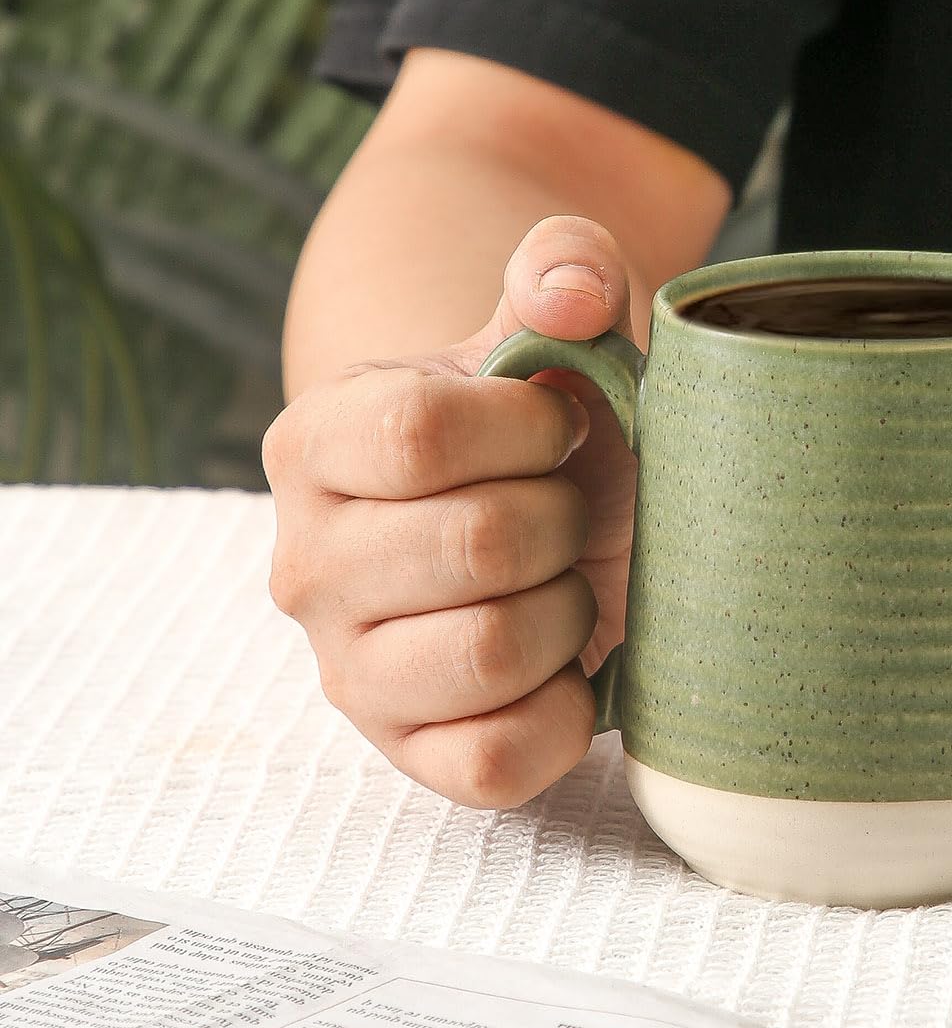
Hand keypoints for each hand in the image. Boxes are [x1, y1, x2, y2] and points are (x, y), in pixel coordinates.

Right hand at [263, 216, 638, 807]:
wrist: (548, 519)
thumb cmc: (547, 425)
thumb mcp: (556, 333)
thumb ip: (566, 268)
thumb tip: (570, 291)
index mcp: (316, 442)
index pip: (419, 436)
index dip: (527, 426)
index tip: (559, 422)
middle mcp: (305, 564)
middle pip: (476, 544)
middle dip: (563, 516)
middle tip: (565, 506)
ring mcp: (349, 672)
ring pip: (489, 653)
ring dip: (568, 608)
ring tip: (561, 578)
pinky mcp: (410, 756)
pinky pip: (499, 759)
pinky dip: (567, 709)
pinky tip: (569, 660)